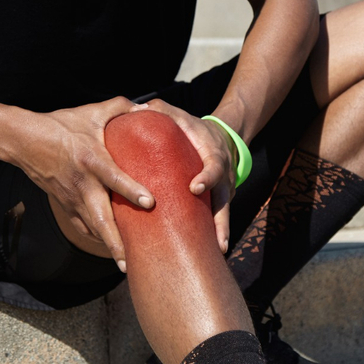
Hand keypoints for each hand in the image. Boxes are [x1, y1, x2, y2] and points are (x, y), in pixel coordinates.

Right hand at [12, 96, 154, 270]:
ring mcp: (71, 198)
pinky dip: (97, 239)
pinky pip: (82, 227)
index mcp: (91, 159)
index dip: (132, 190)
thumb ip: (121, 108)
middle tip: (132, 261)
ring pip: (92, 228)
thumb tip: (148, 108)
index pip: (114, 177)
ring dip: (108, 247)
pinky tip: (112, 250)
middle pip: (100, 218)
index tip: (150, 202)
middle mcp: (82, 184)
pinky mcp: (64, 205)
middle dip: (116, 242)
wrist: (24, 140)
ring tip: (127, 265)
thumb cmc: (61, 125)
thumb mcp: (91, 112)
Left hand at [130, 98, 237, 253]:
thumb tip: (138, 109)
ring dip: (221, 234)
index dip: (208, 177)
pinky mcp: (219, 201)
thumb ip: (161, 111)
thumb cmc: (191, 127)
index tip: (195, 188)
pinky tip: (207, 254)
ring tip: (216, 254)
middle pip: (225, 199)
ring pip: (224, 214)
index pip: (215, 165)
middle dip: (221, 221)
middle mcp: (224, 175)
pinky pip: (217, 218)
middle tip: (216, 242)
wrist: (220, 137)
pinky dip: (214, 235)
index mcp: (214, 153)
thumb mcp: (179, 115)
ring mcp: (225, 190)